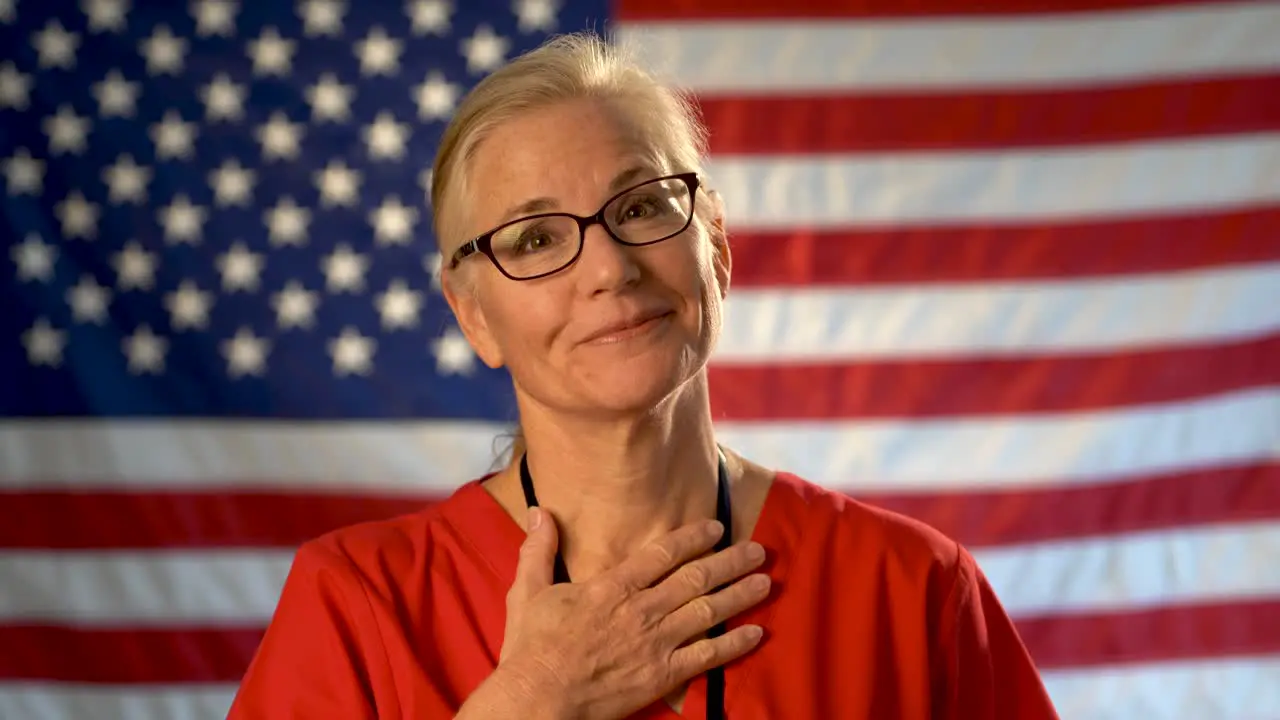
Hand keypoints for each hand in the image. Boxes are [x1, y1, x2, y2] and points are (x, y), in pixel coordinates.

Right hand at [495, 508, 770, 719]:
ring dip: (740, 595)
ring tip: (766, 582)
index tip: (716, 527)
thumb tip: (538, 512)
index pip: (662, 553)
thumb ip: (538, 550)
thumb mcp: (528, 591)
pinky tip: (756, 633)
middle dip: (731, 562)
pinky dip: (734, 644)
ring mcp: (655, 644)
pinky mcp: (661, 676)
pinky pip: (707, 657)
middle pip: (696, 579)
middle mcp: (641, 610)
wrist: (538, 700)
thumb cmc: (531, 649)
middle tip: (758, 550)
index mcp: (611, 587)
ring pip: (708, 612)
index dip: (693, 538)